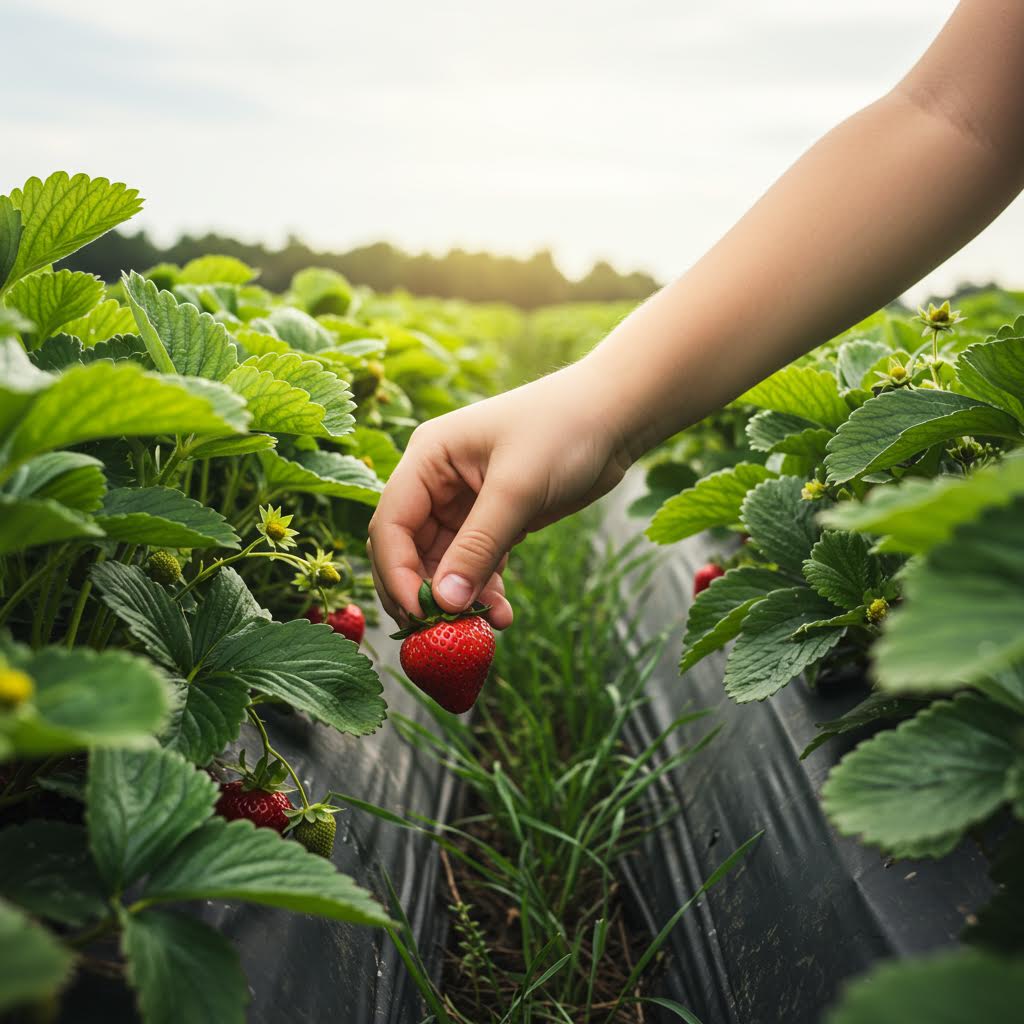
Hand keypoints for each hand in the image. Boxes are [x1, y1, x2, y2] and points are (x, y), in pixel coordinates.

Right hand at [367, 362, 632, 627]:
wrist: (616, 416)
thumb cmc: (564, 431)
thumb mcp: (518, 490)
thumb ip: (479, 546)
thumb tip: (445, 603)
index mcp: (427, 458)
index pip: (391, 524)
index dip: (397, 573)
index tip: (420, 615)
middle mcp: (436, 481)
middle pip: (409, 550)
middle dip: (424, 593)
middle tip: (443, 634)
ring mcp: (464, 502)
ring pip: (444, 564)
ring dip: (460, 598)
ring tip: (488, 628)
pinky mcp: (494, 520)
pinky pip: (475, 564)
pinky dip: (484, 591)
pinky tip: (502, 614)